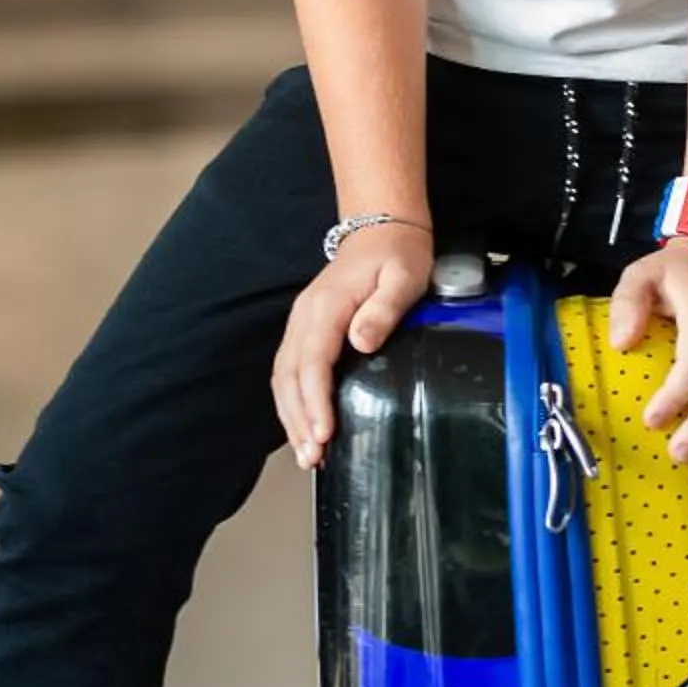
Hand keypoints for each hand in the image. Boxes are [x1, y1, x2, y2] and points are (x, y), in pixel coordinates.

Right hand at [272, 220, 433, 468]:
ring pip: (283, 378)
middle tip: (313, 457)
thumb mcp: (404, 276)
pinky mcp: (306, 333)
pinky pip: (290, 373)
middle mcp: (305, 317)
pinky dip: (292, 404)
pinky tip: (305, 429)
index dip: (314, 400)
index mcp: (327, 305)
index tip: (323, 432)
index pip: (312, 360)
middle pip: (289, 376)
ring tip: (307, 455)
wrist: (381, 229)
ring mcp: (301, 325)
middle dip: (298, 419)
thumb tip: (362, 341)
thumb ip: (385, 309)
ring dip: (291, 418)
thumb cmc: (397, 254)